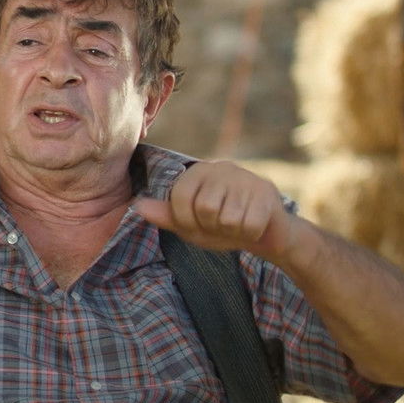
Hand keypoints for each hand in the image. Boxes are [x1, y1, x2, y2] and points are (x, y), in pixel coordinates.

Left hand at [132, 161, 298, 262]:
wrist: (265, 234)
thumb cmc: (221, 228)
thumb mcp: (189, 225)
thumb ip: (165, 215)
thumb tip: (137, 206)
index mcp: (198, 172)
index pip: (180, 199)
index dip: (187, 222)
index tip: (198, 224)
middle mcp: (221, 168)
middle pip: (205, 208)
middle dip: (213, 227)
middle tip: (222, 224)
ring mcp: (245, 177)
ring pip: (228, 218)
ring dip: (233, 231)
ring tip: (238, 223)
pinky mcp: (266, 191)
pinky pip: (250, 224)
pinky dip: (250, 233)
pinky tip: (255, 224)